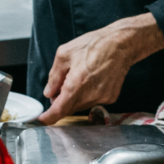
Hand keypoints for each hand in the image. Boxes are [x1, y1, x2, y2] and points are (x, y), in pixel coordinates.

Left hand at [39, 12, 163, 123]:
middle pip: (69, 108)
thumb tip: (49, 92)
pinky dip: (87, 95)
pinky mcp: (110, 97)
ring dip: (74, 98)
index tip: (43, 119)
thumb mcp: (64, 54)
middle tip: (60, 86)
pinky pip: (92, 101)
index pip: (60, 109)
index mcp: (77, 83)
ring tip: (78, 77)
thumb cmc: (94, 45)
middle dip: (61, 101)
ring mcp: (102, 97)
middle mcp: (90, 94)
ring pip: (80, 105)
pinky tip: (90, 80)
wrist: (120, 44)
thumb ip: (54, 76)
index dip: (50, 117)